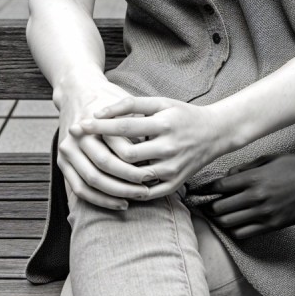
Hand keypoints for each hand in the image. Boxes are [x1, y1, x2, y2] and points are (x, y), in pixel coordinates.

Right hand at [54, 75, 153, 209]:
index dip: (137, 165)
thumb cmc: (109, 100)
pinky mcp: (62, 162)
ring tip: (134, 199)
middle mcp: (77, 137)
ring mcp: (66, 150)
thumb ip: (138, 129)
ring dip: (113, 194)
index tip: (155, 175)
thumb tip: (155, 157)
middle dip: (126, 182)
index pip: (118, 150)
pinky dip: (99, 199)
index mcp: (95, 123)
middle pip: (104, 167)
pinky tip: (118, 203)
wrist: (77, 92)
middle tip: (146, 190)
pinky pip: (79, 189)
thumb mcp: (126, 107)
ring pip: (91, 181)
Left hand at [77, 96, 237, 199]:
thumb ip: (130, 105)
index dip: (99, 128)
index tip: (79, 126)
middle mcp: (169, 148)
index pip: (125, 128)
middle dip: (101, 152)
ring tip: (92, 165)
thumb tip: (100, 112)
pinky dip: (127, 190)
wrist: (215, 133)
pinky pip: (146, 193)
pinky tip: (112, 182)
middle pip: (127, 157)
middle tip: (81, 148)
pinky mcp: (175, 183)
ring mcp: (173, 169)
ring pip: (134, 178)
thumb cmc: (182, 115)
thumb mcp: (160, 102)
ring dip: (111, 174)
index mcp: (165, 124)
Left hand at [198, 153, 294, 239]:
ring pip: (229, 223)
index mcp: (253, 178)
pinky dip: (235, 230)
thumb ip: (247, 168)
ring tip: (218, 217)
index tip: (195, 194)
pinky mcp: (274, 225)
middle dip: (209, 207)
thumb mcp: (271, 159)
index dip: (203, 191)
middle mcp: (256, 197)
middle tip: (204, 206)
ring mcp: (264, 213)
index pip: (218, 188)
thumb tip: (228, 176)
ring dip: (220, 220)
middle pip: (219, 208)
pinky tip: (235, 225)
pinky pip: (245, 233)